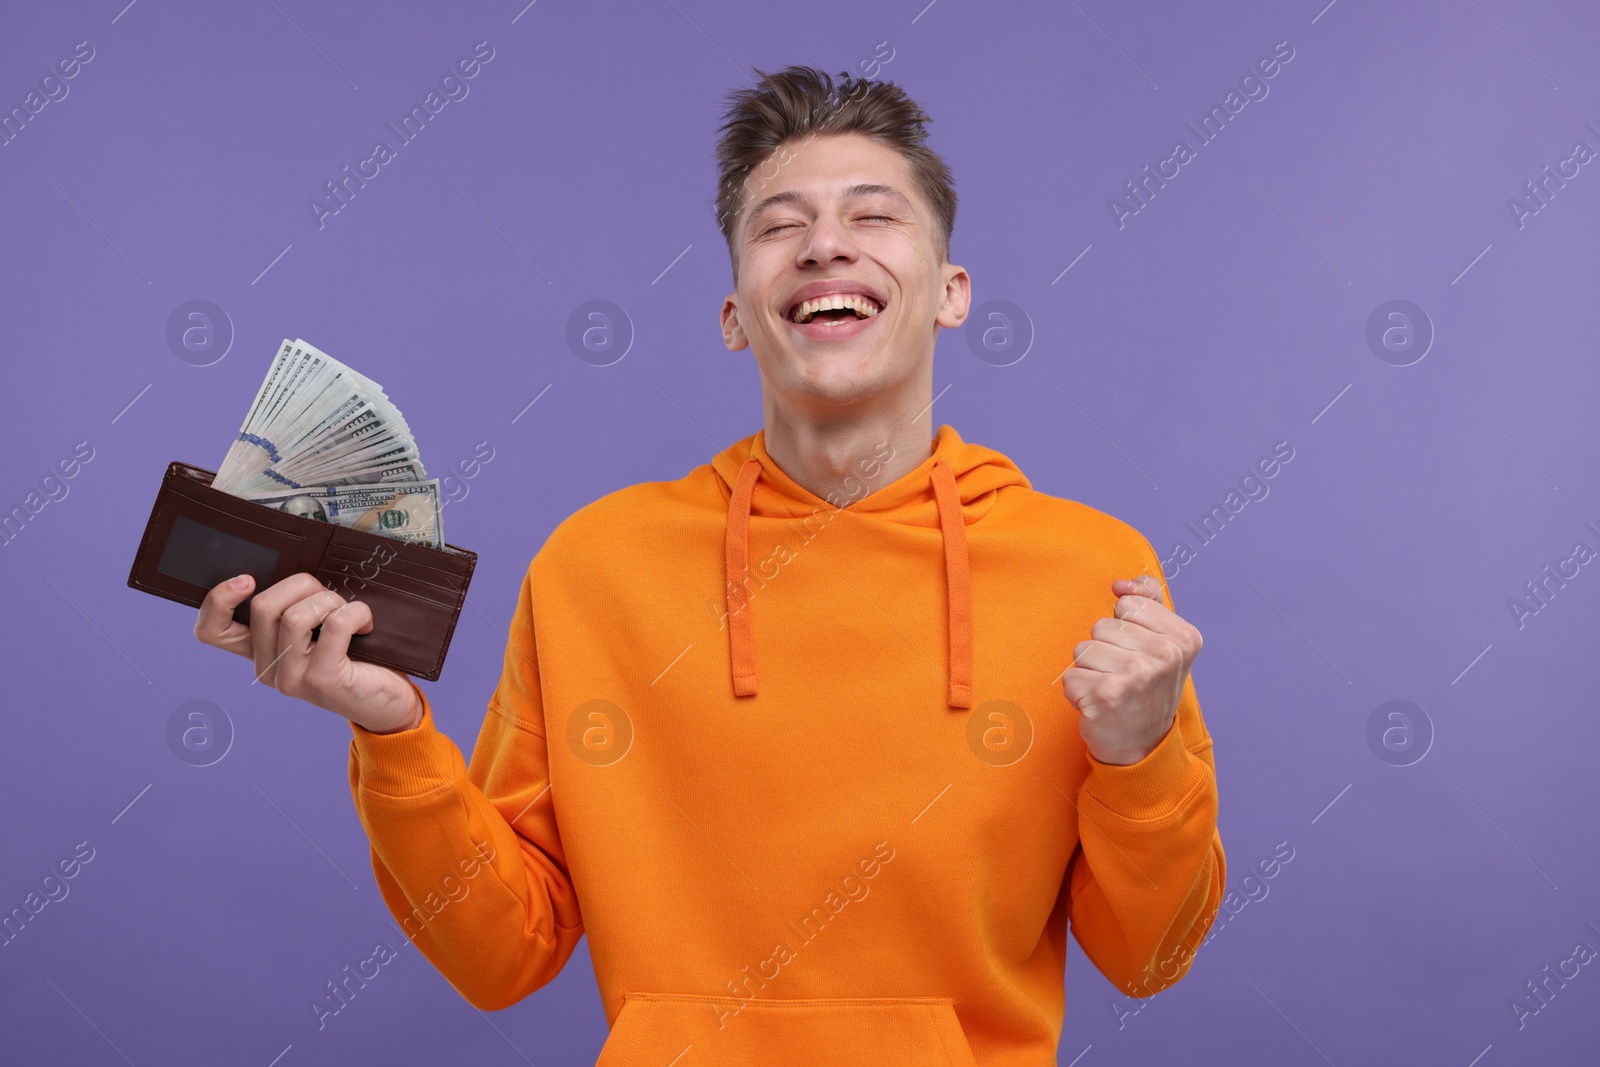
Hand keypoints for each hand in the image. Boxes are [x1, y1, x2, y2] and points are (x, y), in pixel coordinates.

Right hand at [194, 572, 422, 733]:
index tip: (247, 579)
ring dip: (330, 601)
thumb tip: (292, 565)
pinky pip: (334, 625)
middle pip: (263, 606)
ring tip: (349, 612)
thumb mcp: (316, 631)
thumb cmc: (354, 657)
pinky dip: (356, 613)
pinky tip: (366, 625)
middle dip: (302, 586)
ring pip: (296, 615)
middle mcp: (267, 668)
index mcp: (258, 652)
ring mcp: (291, 678)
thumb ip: (295, 609)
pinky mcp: (322, 680)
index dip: (218, 599)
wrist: (386, 703)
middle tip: (330, 597)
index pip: (211, 631)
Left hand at [1063, 573, 1202, 765]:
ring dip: (1090, 672)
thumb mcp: (1162, 643)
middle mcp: (1165, 655)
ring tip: (1111, 691)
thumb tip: (1121, 584)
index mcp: (1184, 637)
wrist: (1143, 748)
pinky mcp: (1107, 694)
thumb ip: (1148, 602)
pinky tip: (1099, 707)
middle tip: (1124, 679)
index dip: (1125, 630)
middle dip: (1105, 651)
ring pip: (1083, 649)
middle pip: (1103, 625)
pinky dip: (1078, 693)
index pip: (1129, 604)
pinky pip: (1070, 675)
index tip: (1140, 656)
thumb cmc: (1147, 690)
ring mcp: (1137, 674)